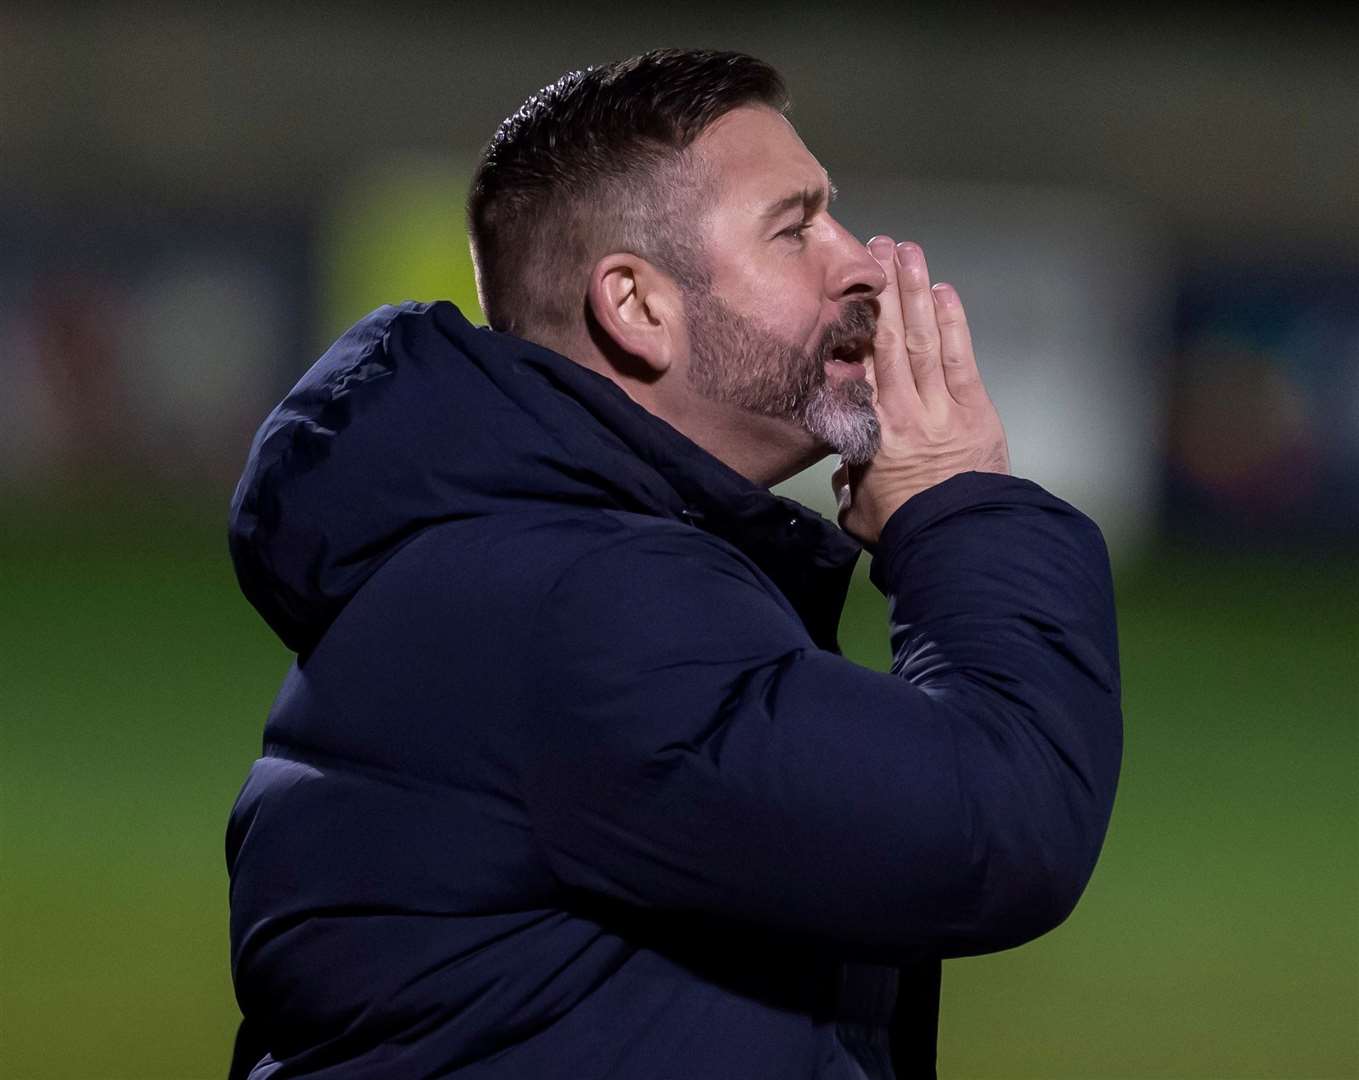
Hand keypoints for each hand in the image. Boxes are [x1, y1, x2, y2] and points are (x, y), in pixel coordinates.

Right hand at [832, 238, 1009, 544]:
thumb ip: (850, 481)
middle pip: (890, 339)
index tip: (843, 294)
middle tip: (875, 248)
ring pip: (925, 339)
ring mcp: (943, 406)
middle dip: (883, 291)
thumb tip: (845, 471)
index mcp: (870, 432)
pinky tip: (943, 291)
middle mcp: (904, 409)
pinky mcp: (977, 410)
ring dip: (916, 292)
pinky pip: (961, 358)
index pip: (858, 369)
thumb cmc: (905, 531)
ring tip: (907, 251)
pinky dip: (953, 323)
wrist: (959, 543)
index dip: (852, 327)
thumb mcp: (859, 509)